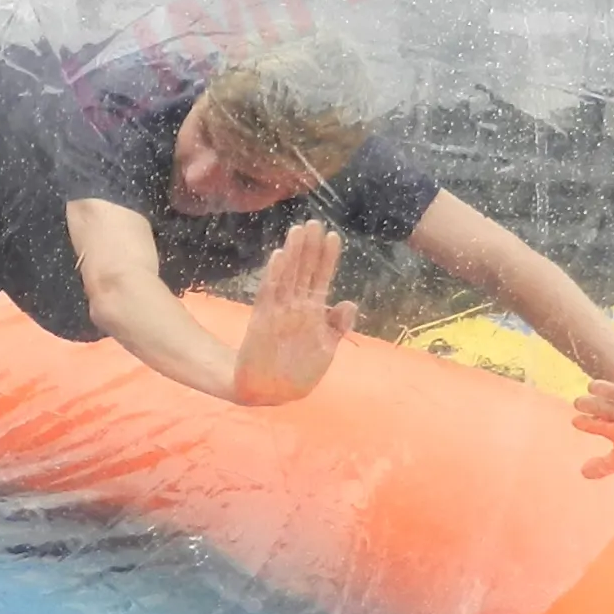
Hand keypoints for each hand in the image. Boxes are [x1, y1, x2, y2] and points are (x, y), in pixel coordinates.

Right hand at [231, 223, 358, 405]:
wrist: (269, 392)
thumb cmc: (298, 372)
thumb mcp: (326, 349)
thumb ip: (337, 326)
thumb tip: (349, 302)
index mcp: (311, 312)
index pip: (321, 278)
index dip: (328, 258)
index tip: (334, 235)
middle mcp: (295, 307)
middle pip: (304, 270)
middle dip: (309, 247)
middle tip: (314, 221)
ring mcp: (279, 312)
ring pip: (288, 276)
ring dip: (293, 253)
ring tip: (298, 230)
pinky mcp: (263, 320)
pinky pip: (270, 293)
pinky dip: (275, 275)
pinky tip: (280, 256)